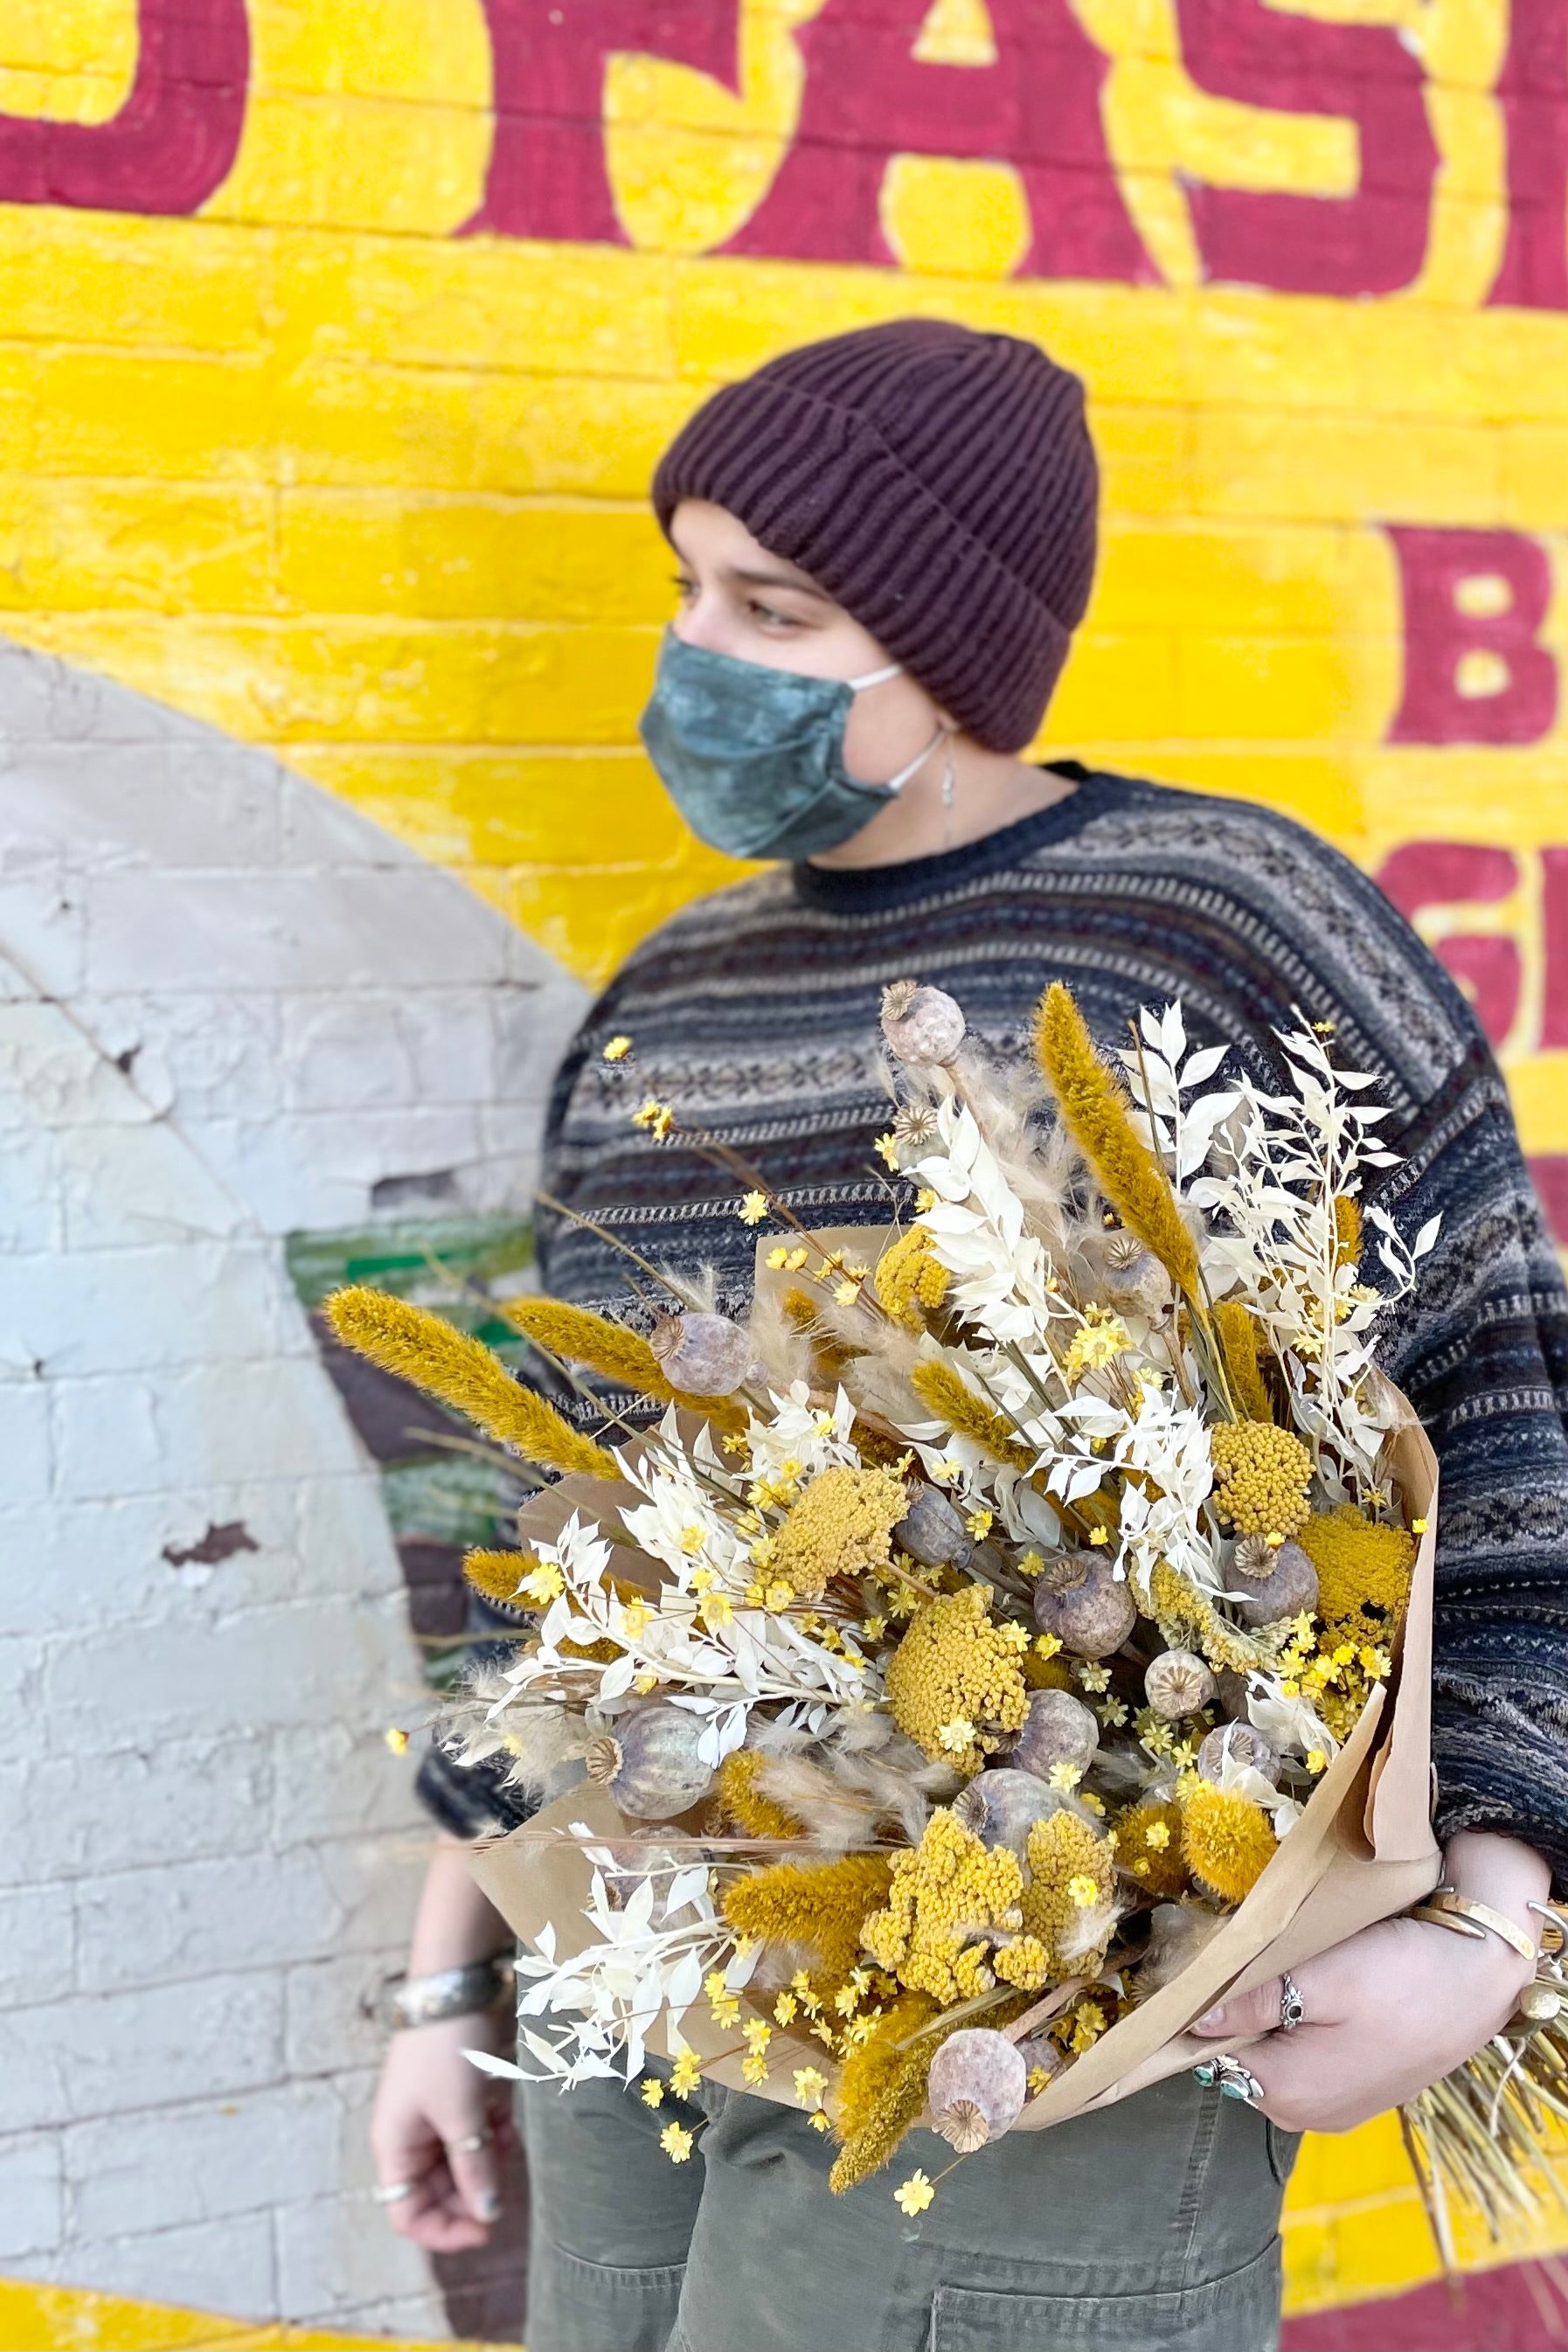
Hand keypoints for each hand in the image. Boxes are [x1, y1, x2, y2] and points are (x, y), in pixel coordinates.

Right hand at [369, 2007, 518, 2250]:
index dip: (443, 2231)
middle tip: (506, 2185)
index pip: (407, 2212)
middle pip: (440, 2190)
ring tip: (507, 2143)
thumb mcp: (461, 2115)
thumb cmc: (446, 2051)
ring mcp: (437, 2113)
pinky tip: (510, 2125)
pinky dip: (496, 2135)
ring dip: (489, 2162)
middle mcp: (412, 2135)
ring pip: (464, 2163)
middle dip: (474, 2193)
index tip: (484, 2230)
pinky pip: (479, 2133)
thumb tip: (486, 2214)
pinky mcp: (462, 2094)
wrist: (459, 1985)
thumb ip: (474, 2168)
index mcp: (396, 2146)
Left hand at [1191, 1832, 1548, 2134]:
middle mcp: (1306, 2113)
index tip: (1208, 1973)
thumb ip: (1253, 2003)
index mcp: (1287, 2094)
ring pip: (1273, 2054)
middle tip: (1256, 1962)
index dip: (1203, 2011)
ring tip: (1293, 1972)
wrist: (1479, 1980)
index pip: (1210, 2055)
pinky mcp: (1357, 2089)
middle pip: (1239, 2056)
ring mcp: (1334, 2107)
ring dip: (1271, 2016)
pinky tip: (1320, 1991)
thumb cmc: (1401, 1976)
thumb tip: (1194, 2020)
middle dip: (1239, 2012)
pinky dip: (1303, 2026)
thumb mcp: (1320, 1978)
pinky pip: (1306, 2058)